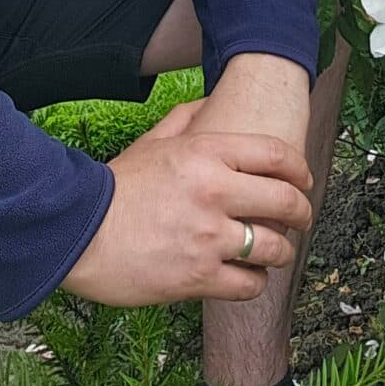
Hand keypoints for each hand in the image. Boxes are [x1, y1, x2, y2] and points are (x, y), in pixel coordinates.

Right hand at [59, 98, 313, 306]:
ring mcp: (208, 237)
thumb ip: (186, 119)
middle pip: (286, 201)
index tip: (305, 181)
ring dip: (281, 251)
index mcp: (206, 153)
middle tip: (301, 219)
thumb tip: (211, 101)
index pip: (276, 155)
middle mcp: (214, 192)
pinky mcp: (198, 277)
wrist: (79, 233)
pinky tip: (246, 275)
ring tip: (274, 252)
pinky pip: (249, 284)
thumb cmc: (117, 187)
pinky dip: (254, 281)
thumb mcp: (153, 141)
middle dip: (302, 212)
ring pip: (275, 247)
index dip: (300, 170)